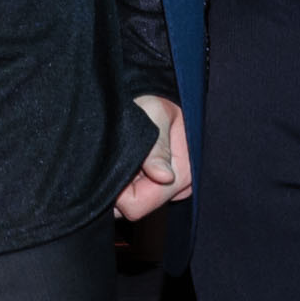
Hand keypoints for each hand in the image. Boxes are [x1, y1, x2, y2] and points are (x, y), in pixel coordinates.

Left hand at [113, 96, 191, 220]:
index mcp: (183, 174)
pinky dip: (123, 181)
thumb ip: (157, 147)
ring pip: (129, 203)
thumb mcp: (154, 114)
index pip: (138, 205)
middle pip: (133, 207)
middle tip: (120, 156)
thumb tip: (164, 177)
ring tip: (124, 155)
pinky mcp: (157, 187)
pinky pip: (131, 196)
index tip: (116, 164)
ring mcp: (167, 189)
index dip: (120, 190)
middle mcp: (178, 188)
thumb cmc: (154, 99)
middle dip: (120, 187)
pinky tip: (127, 161)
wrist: (154, 93)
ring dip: (121, 182)